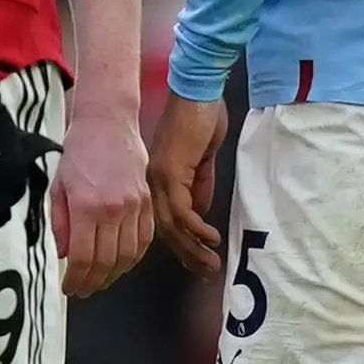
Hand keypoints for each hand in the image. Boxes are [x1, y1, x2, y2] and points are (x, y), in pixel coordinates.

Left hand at [54, 100, 155, 296]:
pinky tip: (121, 263)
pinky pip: (145, 239)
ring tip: (100, 280)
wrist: (108, 124)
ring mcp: (134, 206)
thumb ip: (60, 224)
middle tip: (83, 290)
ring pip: (129, 255)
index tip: (69, 288)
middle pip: (106, 262)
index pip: (82, 257)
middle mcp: (113, 209)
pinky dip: (134, 257)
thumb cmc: (79, 153)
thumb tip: (64, 255)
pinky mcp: (147, 201)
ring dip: (114, 275)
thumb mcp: (58, 188)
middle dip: (93, 282)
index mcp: (86, 206)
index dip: (76, 279)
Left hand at [148, 91, 228, 276]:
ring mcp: (159, 178)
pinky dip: (196, 227)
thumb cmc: (198, 119)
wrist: (196, 91)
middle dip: (187, 255)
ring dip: (193, 247)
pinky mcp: (171, 171)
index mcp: (154, 182)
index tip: (196, 264)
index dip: (180, 246)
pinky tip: (211, 238)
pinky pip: (181, 208)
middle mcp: (152, 183)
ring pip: (171, 225)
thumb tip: (199, 214)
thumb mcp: (199, 161)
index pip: (161, 223)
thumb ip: (197, 187)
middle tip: (207, 272)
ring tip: (212, 264)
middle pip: (164, 230)